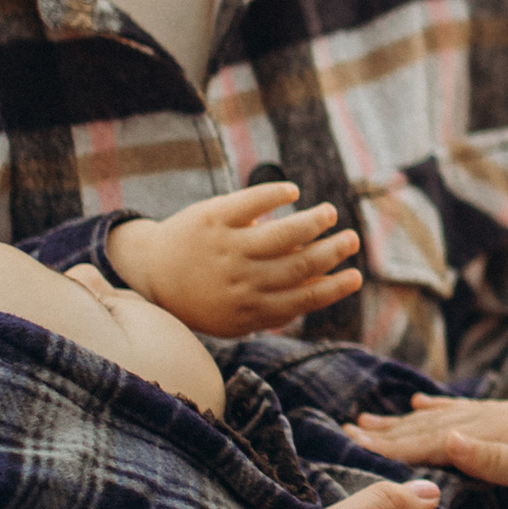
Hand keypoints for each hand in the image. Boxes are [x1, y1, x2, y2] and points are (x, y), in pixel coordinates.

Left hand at [114, 182, 362, 337]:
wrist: (151, 273)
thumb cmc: (203, 298)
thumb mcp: (237, 316)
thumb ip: (278, 309)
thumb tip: (327, 287)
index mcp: (249, 308)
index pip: (303, 298)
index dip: (334, 288)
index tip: (356, 275)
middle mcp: (240, 278)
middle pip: (298, 264)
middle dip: (332, 251)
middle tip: (351, 240)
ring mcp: (226, 247)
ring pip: (282, 233)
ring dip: (312, 222)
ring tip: (330, 214)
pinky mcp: (212, 217)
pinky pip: (250, 202)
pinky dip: (274, 195)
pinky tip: (292, 192)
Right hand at [352, 395, 507, 504]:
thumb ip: (488, 458)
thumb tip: (445, 437)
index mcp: (485, 434)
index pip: (427, 440)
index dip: (389, 445)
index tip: (352, 443)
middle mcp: (485, 420)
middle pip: (424, 426)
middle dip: (383, 430)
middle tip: (343, 430)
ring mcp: (494, 417)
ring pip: (436, 417)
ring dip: (400, 420)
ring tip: (365, 419)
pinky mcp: (505, 419)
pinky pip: (459, 410)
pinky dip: (435, 407)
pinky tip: (419, 403)